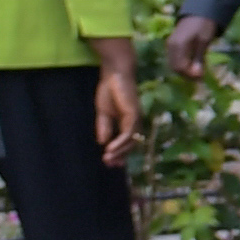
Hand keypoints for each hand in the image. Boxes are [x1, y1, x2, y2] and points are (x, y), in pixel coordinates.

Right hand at [90, 49, 143, 165]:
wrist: (114, 74)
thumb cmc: (109, 90)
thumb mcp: (103, 113)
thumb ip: (104, 127)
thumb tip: (103, 143)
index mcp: (128, 122)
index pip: (127, 141)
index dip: (120, 153)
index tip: (109, 163)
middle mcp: (135, 122)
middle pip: (131, 144)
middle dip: (120, 156)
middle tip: (109, 165)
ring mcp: (136, 118)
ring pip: (131, 140)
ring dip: (119, 151)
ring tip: (108, 159)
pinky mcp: (133, 113)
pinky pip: (129, 132)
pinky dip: (121, 142)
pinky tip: (111, 149)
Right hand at [163, 13, 218, 82]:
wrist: (199, 12)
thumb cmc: (203, 26)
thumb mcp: (204, 42)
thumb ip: (199, 58)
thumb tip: (197, 75)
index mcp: (178, 45)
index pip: (179, 67)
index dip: (189, 75)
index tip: (201, 78)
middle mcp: (170, 47)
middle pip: (175, 67)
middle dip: (187, 74)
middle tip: (200, 78)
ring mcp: (170, 46)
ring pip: (174, 64)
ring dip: (185, 71)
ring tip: (198, 72)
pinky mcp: (172, 46)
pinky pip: (175, 59)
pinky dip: (183, 64)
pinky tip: (193, 65)